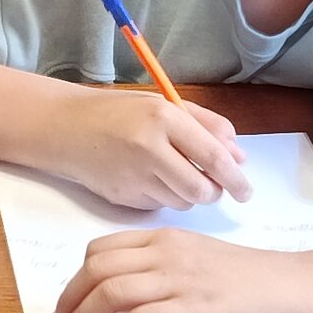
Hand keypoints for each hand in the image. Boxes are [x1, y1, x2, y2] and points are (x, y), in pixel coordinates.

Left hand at [48, 228, 312, 312]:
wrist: (300, 289)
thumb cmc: (255, 280)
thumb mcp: (201, 259)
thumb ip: (164, 268)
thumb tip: (126, 295)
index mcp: (166, 239)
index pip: (102, 249)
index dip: (76, 277)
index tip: (68, 300)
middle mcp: (167, 254)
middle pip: (96, 269)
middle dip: (68, 298)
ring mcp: (180, 280)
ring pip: (110, 292)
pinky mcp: (195, 310)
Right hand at [57, 92, 251, 209]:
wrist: (65, 128)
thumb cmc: (119, 113)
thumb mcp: (164, 106)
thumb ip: (207, 127)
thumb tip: (239, 158)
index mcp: (163, 118)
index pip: (213, 157)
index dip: (236, 179)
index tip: (247, 191)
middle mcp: (149, 148)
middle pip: (201, 190)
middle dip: (213, 192)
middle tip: (212, 186)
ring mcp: (133, 176)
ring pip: (182, 202)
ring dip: (188, 194)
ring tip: (173, 174)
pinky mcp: (122, 197)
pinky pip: (158, 206)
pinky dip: (163, 197)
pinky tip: (148, 179)